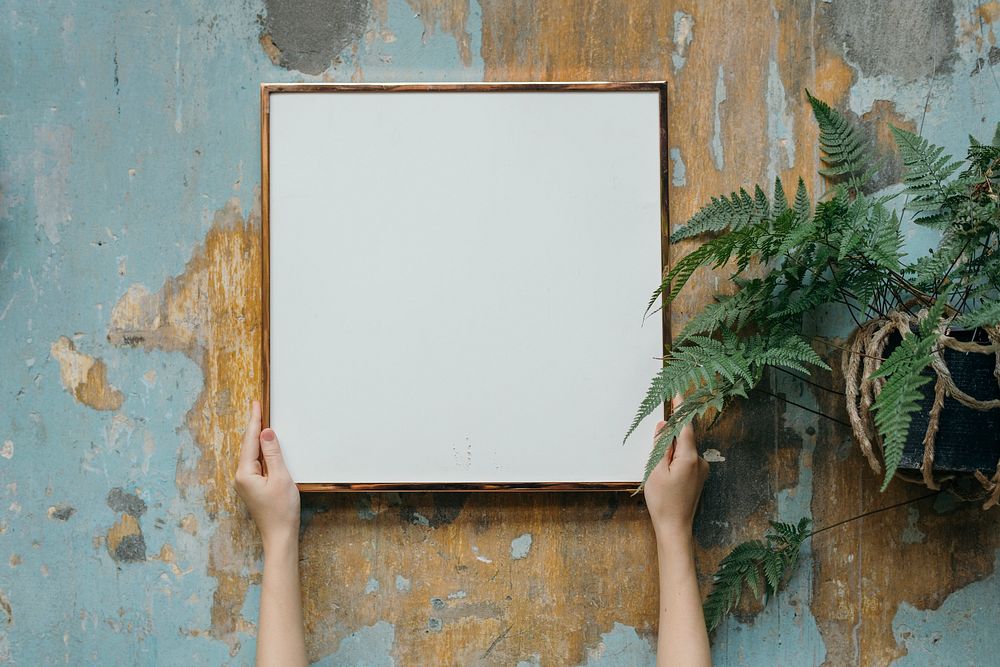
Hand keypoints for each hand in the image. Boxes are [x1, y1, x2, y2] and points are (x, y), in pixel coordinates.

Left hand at [235, 400, 300, 549]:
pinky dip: (261, 451)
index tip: (256, 404)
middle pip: (248, 445)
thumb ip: (273, 453)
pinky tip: (266, 445)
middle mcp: (241, 477)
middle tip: (257, 407)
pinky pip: (256, 463)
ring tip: (261, 420)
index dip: (254, 421)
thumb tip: (266, 432)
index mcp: (245, 473)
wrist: (280, 536)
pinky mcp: (253, 487)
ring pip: (252, 454)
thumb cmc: (281, 510)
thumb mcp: (280, 477)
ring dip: (257, 438)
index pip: (250, 441)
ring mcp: (246, 483)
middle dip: (254, 426)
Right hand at [644, 396, 708, 540]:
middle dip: (669, 435)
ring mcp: (701, 470)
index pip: (685, 426)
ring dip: (671, 450)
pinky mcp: (698, 478)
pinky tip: (665, 473)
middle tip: (658, 442)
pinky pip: (686, 460)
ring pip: (684, 450)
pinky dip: (675, 459)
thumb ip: (660, 446)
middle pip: (684, 438)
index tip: (678, 393)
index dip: (681, 408)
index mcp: (689, 458)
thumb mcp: (656, 471)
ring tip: (658, 469)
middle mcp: (700, 462)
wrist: (675, 529)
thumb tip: (663, 426)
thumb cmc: (663, 502)